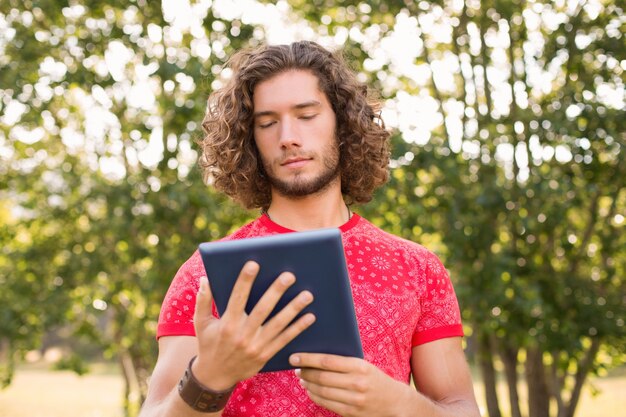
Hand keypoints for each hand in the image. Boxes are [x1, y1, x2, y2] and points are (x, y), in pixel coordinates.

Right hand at [192, 261, 315, 389]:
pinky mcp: (266, 355)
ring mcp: (256, 346)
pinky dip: (298, 328)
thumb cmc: (209, 344)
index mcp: (227, 324)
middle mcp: (242, 335)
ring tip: (307, 294)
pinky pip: (284, 340)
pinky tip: (310, 316)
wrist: (215, 376)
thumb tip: (205, 279)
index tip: (254, 264)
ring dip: (294, 309)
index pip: (237, 298)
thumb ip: (203, 300)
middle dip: (277, 291)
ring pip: (278, 324)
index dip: (245, 281)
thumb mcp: (201, 323)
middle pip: (263, 309)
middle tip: (289, 276)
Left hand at [290, 353, 414, 416]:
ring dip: (307, 384)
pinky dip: (314, 396)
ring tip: (302, 378)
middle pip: (321, 377)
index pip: (327, 361)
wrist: (395, 403)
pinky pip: (326, 403)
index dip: (307, 359)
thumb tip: (317, 357)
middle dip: (305, 372)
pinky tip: (310, 390)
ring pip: (321, 391)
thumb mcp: (364, 365)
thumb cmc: (376, 379)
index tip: (294, 356)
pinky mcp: (350, 412)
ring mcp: (353, 400)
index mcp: (359, 366)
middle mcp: (356, 383)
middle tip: (296, 368)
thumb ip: (344, 361)